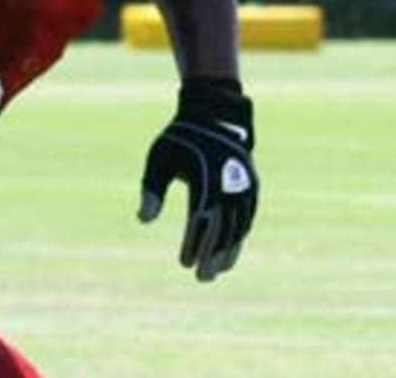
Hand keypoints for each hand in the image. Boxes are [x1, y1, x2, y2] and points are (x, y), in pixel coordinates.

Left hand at [138, 77, 257, 280]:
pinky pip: (247, 218)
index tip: (184, 263)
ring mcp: (244, 187)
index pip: (200, 221)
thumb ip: (151, 190)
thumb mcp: (159, 159)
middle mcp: (228, 186)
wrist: (216, 117)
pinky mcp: (252, 187)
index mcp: (205, 180)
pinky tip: (231, 251)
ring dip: (229, 250)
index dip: (194, 244)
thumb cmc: (180, 140)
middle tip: (202, 277)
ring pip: (238, 227)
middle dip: (212, 256)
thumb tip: (143, 220)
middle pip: (222, 229)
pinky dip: (239, 236)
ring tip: (218, 271)